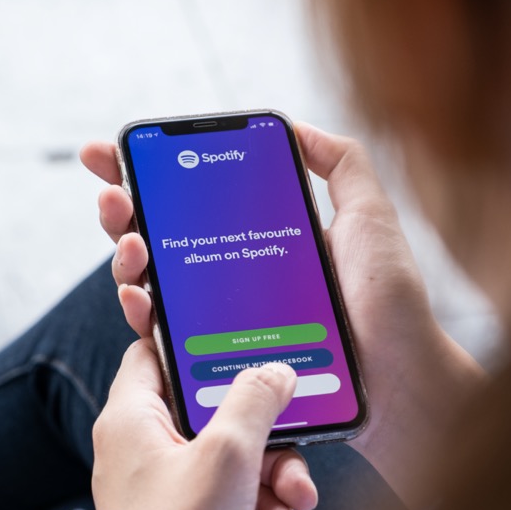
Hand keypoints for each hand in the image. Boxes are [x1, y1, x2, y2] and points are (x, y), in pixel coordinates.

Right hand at [80, 125, 485, 507]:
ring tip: (131, 246)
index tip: (109, 153)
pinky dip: (142, 315)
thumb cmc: (390, 305)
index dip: (142, 177)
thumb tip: (292, 125)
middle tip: (113, 197)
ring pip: (150, 287)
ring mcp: (219, 324)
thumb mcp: (370, 218)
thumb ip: (341, 164)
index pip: (188, 202)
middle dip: (121, 213)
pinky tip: (141, 298)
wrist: (401, 384)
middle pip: (156, 240)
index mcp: (256, 241)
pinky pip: (165, 340)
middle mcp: (230, 279)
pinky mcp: (216, 366)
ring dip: (125, 262)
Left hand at [90, 339, 316, 509]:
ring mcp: (160, 488)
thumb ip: (254, 401)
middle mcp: (139, 448)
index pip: (153, 352)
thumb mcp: (226, 456)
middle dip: (262, 439)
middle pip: (209, 414)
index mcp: (131, 418)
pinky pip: (226, 501)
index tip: (242, 346)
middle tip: (292, 459)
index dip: (196, 344)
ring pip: (227, 461)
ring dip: (269, 484)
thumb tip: (275, 371)